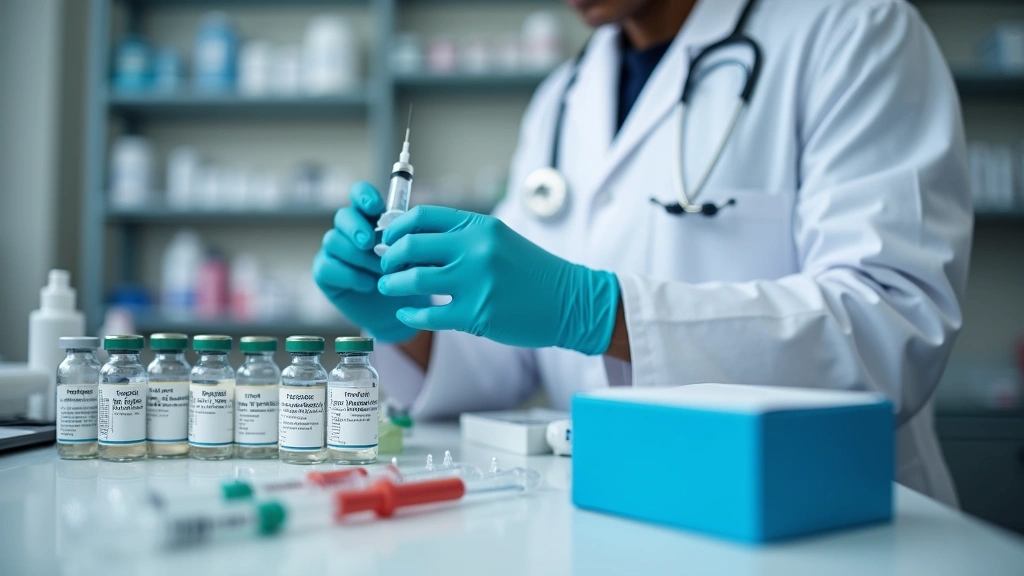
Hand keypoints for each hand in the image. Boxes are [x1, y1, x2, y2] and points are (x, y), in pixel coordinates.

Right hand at [312, 182, 428, 342]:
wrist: (397, 313)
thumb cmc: (406, 279)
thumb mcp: (412, 257)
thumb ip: (404, 242)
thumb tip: (401, 235)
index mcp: (371, 219)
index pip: (359, 195)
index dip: (363, 196)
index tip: (375, 207)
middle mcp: (349, 231)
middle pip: (343, 216)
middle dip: (355, 227)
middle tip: (369, 242)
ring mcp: (335, 251)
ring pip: (334, 241)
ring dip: (358, 256)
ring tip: (380, 272)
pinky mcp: (325, 272)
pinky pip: (327, 266)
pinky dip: (349, 275)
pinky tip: (368, 284)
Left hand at [377, 206, 619, 354]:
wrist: (570, 301)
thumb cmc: (532, 272)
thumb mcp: (499, 240)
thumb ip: (461, 237)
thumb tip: (413, 240)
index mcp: (479, 227)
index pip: (421, 217)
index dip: (395, 229)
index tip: (387, 240)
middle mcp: (476, 250)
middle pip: (410, 246)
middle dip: (388, 257)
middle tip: (384, 266)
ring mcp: (476, 283)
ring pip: (414, 279)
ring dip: (392, 284)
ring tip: (388, 288)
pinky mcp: (478, 315)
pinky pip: (430, 314)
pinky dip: (411, 313)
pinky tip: (407, 313)